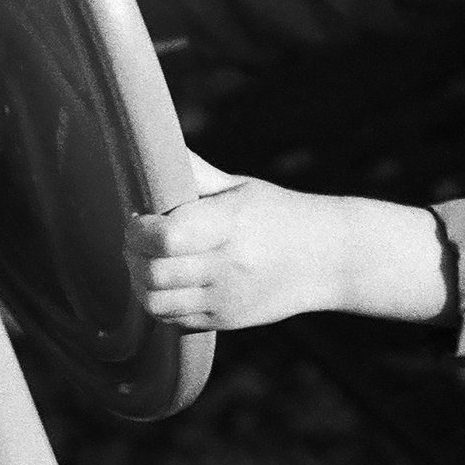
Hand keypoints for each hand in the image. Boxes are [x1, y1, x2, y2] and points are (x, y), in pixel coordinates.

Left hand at [124, 154, 454, 330]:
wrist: (331, 258)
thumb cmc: (280, 214)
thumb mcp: (243, 188)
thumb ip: (195, 174)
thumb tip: (153, 144)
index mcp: (231, 224)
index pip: (165, 237)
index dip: (138, 229)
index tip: (140, 216)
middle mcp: (228, 265)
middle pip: (152, 272)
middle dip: (132, 254)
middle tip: (138, 238)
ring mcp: (226, 297)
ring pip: (154, 302)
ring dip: (140, 281)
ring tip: (149, 261)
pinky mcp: (225, 320)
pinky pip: (172, 319)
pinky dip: (159, 302)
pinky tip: (170, 282)